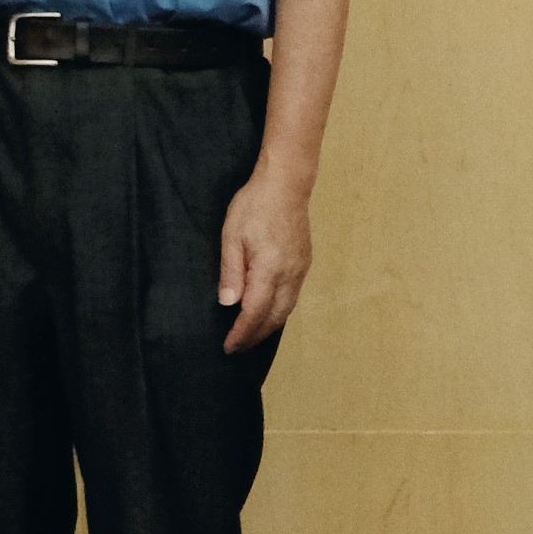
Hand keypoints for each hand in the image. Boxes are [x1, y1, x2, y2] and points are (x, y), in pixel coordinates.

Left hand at [218, 171, 313, 350]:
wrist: (285, 186)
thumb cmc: (254, 206)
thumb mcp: (231, 236)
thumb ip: (231, 272)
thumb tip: (228, 304)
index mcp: (270, 269)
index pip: (255, 312)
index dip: (242, 332)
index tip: (229, 346)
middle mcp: (290, 275)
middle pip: (275, 317)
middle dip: (256, 336)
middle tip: (237, 347)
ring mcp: (300, 270)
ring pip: (287, 309)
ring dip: (269, 327)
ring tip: (250, 337)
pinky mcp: (304, 264)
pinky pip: (293, 297)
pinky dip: (279, 312)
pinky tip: (267, 314)